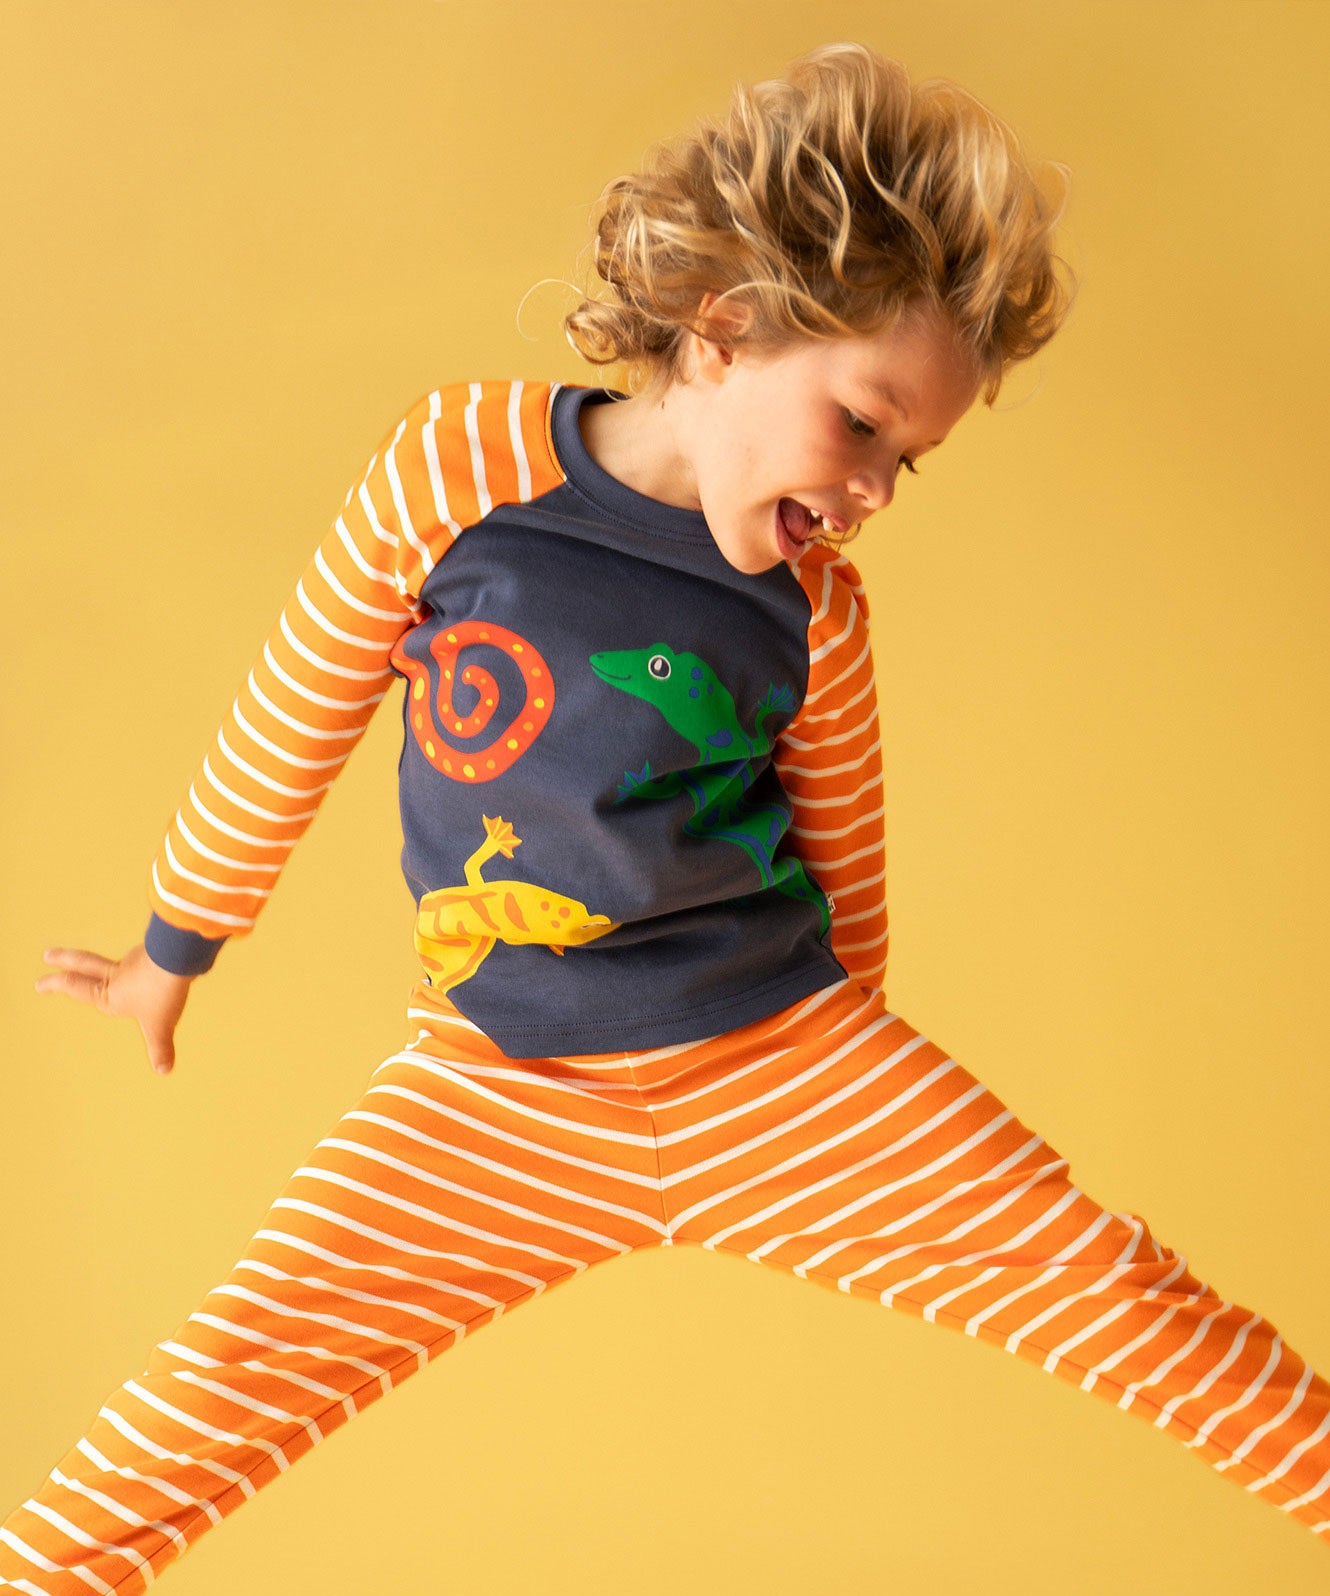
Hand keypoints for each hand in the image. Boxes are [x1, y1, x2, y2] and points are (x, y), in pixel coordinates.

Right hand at [35, 943, 193, 1074]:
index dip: (54, 985)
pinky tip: (157, 968)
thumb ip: (160, 1047)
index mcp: (108, 993)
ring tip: (118, 970)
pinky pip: (145, 960)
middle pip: (83, 962)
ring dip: (109, 965)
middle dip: (63, 959)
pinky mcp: (153, 950)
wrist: (178, 957)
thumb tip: (163, 1069)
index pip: (74, 986)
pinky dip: (144, 965)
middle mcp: (117, 974)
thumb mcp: (160, 1026)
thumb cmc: (162, 992)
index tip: (39, 984)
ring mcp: (134, 960)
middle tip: (48, 955)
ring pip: (117, 961)